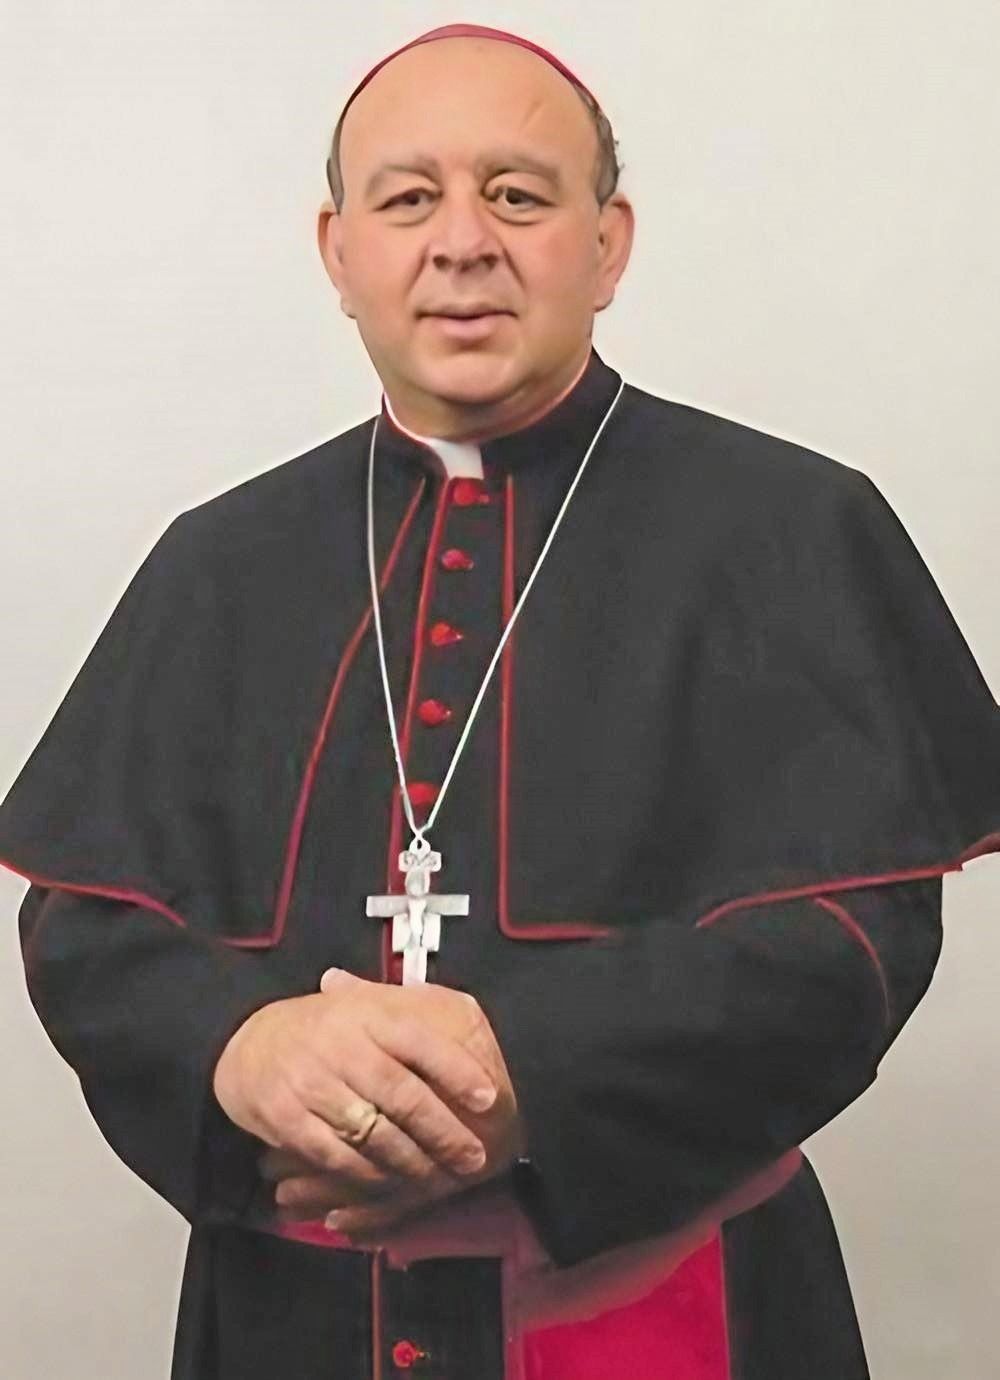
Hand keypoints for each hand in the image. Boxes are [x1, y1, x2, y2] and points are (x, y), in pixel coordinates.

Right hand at [212, 970, 501, 1202]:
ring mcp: (312, 1085)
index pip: (419, 1041)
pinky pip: (338, 1158)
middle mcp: (340, 1047)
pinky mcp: (288, 1121)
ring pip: (374, 1134)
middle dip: (444, 1131)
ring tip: (440, 1178)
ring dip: (413, 1162)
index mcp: (365, 1014)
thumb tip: (470, 1015)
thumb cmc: (316, 1027)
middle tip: (474, 1156)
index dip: (457, 1070)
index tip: (489, 1096)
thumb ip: (407, 1012)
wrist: (241, 1044)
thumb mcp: (358, 1005)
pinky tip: (393, 1184)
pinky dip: (369, 1176)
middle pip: (403, 1096)